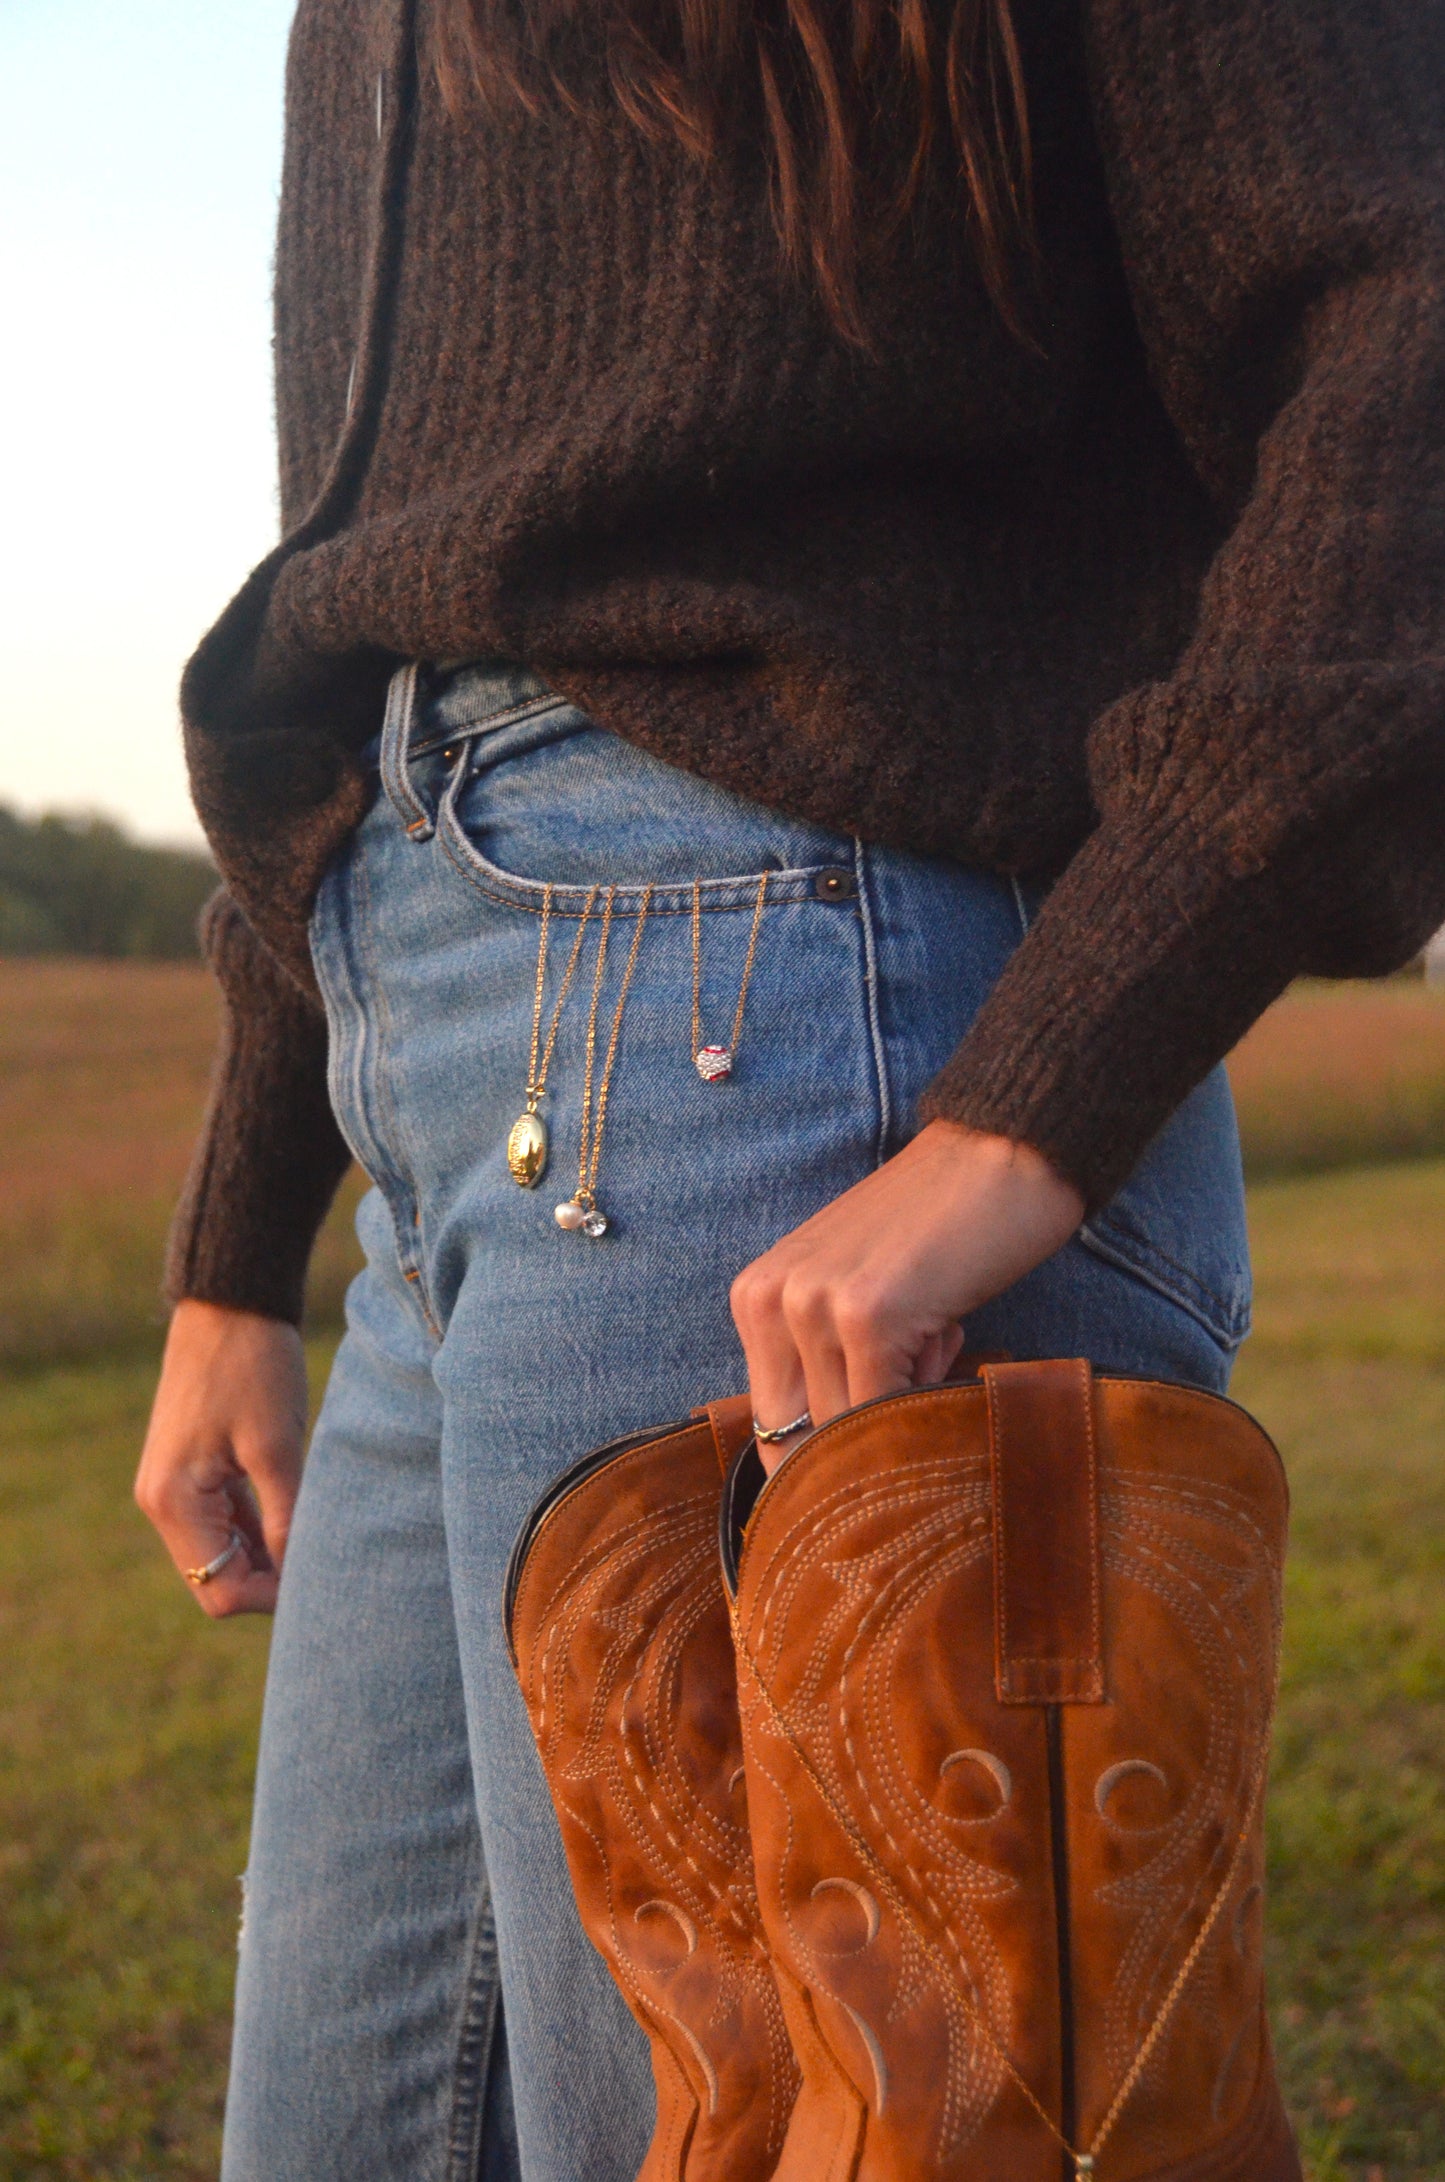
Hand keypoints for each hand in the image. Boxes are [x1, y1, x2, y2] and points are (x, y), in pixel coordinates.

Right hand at [135, 1300, 308, 1615]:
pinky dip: (257, 1527)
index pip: (218, 1590)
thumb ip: (286, 1518)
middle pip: (215, 1578)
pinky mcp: (189, 1470)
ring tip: (317, 1533)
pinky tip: (296, 1512)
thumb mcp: (278, 1446)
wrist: (231, 1301)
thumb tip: (300, 1576)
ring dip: (266, 1554)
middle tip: (325, 1558)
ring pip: (221, 1552)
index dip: (270, 1596)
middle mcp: (160, 1502)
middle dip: (268, 1579)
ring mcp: (171, 1487)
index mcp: (172, 1502)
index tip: (319, 1577)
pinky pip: (223, 1521)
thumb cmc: (255, 1367)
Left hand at [731, 1120, 1084, 1473]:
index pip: (770, 1426)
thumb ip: (829, 1363)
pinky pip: (885, 1409)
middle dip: (850, 1463)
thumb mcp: (855, 1293)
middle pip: (795, 1440)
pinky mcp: (867, 1314)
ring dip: (900, 1415)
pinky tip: (948, 1328)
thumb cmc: (938, 1232)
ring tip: (934, 1337)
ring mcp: (813, 1305)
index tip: (856, 1496)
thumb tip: (831, 1471)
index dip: (816, 1470)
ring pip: (844, 1430)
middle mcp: (769, 1300)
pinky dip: (925, 1401)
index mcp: (756, 1298)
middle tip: (908, 1437)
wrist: (1001, 1154)